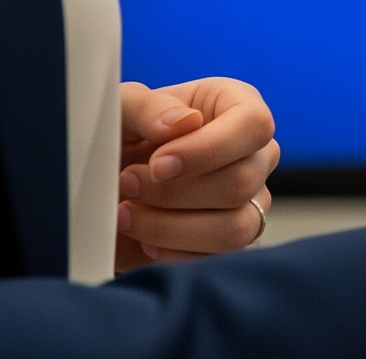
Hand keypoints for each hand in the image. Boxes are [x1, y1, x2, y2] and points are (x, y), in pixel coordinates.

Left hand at [116, 78, 280, 271]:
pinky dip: (172, 253)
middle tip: (128, 184)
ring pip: (235, 228)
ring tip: (127, 215)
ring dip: (170, 227)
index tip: (158, 164)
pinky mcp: (233, 240)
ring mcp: (251, 200)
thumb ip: (149, 107)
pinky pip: (217, 258)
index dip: (208, 149)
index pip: (254, 125)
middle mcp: (256, 155)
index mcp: (238, 107)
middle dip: (174, 192)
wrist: (109, 178)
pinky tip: (143, 237)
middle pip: (241, 182)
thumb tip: (184, 123)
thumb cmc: (123, 133)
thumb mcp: (123, 107)